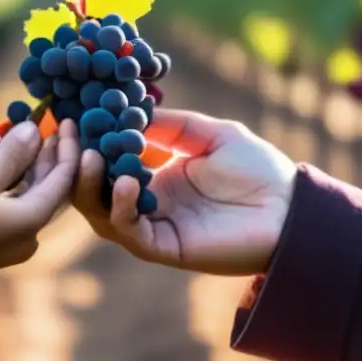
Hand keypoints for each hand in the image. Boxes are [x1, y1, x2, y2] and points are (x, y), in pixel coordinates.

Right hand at [0, 119, 79, 304]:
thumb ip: (11, 155)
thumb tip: (34, 130)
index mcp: (34, 219)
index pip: (64, 177)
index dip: (68, 145)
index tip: (67, 119)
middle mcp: (30, 235)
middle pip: (50, 189)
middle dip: (50, 156)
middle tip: (49, 125)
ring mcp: (11, 244)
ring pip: (31, 198)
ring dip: (31, 169)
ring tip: (28, 140)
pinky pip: (14, 209)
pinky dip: (15, 185)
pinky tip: (3, 168)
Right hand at [73, 110, 295, 275]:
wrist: (291, 207)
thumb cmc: (259, 168)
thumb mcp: (210, 134)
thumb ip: (172, 126)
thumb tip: (130, 112)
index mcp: (156, 176)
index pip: (109, 161)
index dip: (90, 142)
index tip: (74, 118)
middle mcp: (150, 203)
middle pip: (95, 191)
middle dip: (78, 166)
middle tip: (70, 139)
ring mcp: (156, 227)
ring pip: (104, 215)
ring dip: (92, 188)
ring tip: (91, 157)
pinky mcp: (168, 248)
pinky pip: (133, 232)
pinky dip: (123, 209)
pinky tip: (127, 182)